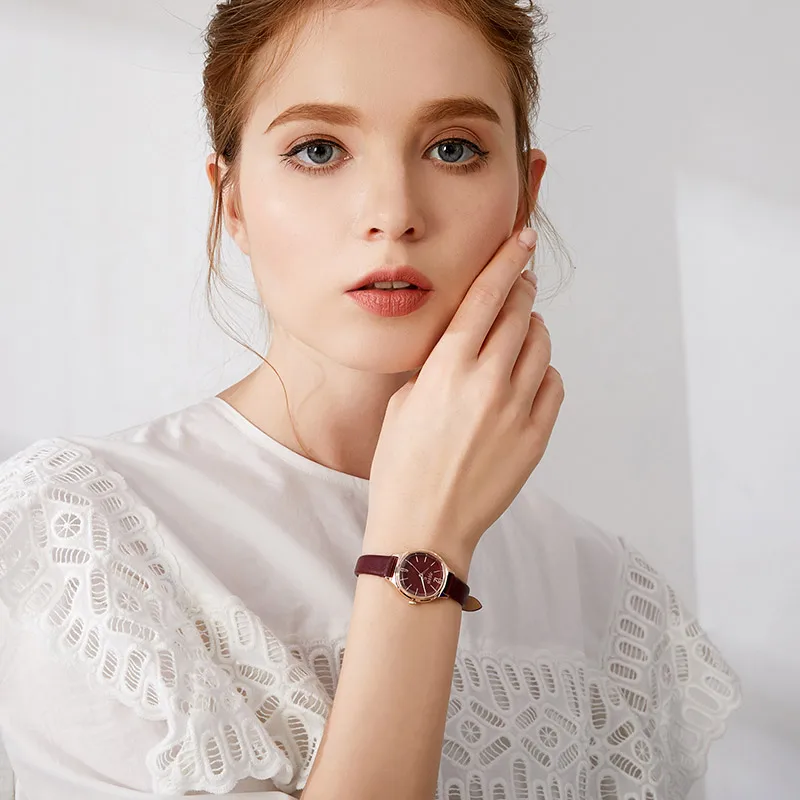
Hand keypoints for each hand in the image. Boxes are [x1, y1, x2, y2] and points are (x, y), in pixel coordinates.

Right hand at [366, 226, 563, 563]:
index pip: (487, 296)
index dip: (507, 261)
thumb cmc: (401, 467)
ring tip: (517, 339)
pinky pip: (552, 385)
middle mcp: (487, 381)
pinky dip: (542, 372)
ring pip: (542, 346)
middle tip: (519, 288)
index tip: (523, 240)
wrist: (424, 527)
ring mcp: (517, 409)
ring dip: (532, 332)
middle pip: (521, 313)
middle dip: (521, 293)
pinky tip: (524, 380)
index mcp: (447, 367)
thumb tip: (465, 341)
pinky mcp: (536, 436)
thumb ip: (437, 365)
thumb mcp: (404, 402)